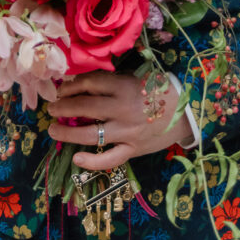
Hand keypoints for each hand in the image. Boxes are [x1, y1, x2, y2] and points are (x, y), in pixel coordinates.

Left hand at [47, 71, 193, 172]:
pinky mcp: (133, 149)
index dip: (70, 86)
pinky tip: (77, 158)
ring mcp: (127, 131)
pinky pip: (109, 159)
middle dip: (63, 108)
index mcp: (123, 86)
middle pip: (85, 107)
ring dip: (68, 133)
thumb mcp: (136, 78)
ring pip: (91, 134)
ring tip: (53, 130)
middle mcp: (122, 108)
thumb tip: (81, 84)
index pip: (89, 83)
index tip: (60, 89)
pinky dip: (91, 161)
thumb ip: (112, 82)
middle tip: (51, 109)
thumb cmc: (159, 91)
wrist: (187, 111)